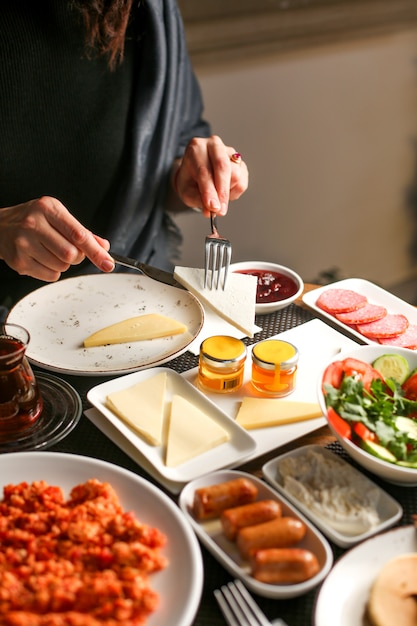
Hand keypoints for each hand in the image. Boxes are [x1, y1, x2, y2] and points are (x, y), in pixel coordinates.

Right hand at [0, 196, 114, 280]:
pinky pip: (50, 276)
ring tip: (49, 251)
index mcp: (48, 208)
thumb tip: (104, 247)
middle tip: (67, 248)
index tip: (108, 262)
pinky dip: (52, 271)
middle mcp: (34, 223)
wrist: (0, 226)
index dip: (96, 251)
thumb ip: (82, 232)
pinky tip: (41, 258)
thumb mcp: (57, 216)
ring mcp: (23, 243)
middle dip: (76, 256)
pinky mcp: (18, 261)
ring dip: (62, 264)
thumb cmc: (33, 220)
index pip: (78, 234)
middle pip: (71, 254)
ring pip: (62, 267)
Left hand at [173, 135, 247, 216]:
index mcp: (196, 148)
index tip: (213, 207)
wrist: (196, 172)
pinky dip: (234, 192)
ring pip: (235, 175)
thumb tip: (213, 209)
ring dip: (227, 192)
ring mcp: (230, 152)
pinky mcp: (241, 162)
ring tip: (216, 196)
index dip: (209, 191)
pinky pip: (242, 181)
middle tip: (220, 210)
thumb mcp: (187, 192)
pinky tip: (225, 191)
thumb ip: (199, 200)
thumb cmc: (191, 180)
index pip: (204, 171)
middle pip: (223, 168)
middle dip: (222, 193)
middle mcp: (214, 145)